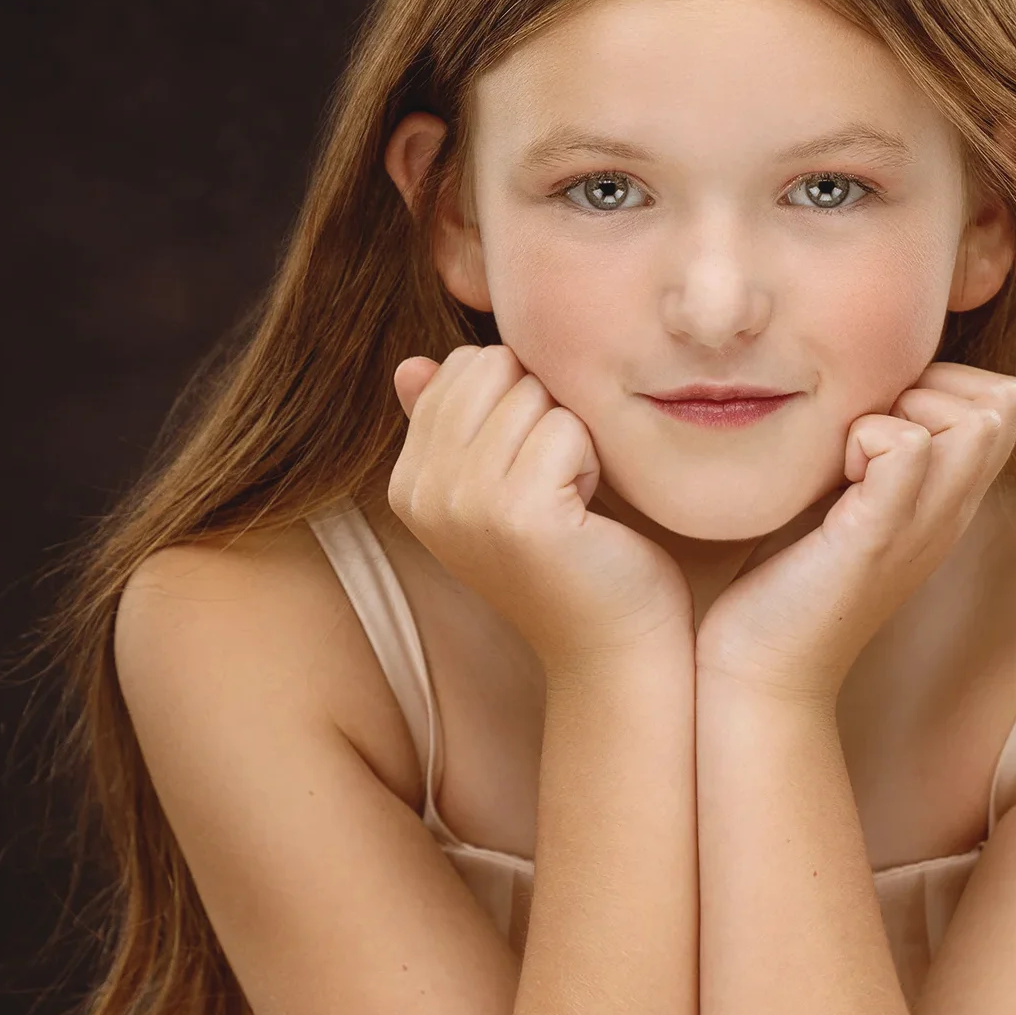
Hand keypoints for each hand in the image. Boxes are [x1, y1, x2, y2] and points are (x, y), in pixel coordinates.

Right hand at [389, 346, 690, 673]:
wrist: (608, 651)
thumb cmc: (569, 560)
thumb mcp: (497, 485)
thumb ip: (453, 424)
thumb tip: (410, 363)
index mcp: (407, 483)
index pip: (461, 368)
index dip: (517, 403)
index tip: (529, 473)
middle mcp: (422, 492)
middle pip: (496, 369)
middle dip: (543, 412)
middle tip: (553, 486)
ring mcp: (464, 503)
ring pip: (534, 394)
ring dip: (572, 439)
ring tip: (569, 503)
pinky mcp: (518, 513)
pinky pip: (567, 428)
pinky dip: (592, 462)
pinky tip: (585, 516)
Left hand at [696, 363, 1015, 700]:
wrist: (766, 671)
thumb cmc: (791, 582)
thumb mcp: (849, 502)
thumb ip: (873, 452)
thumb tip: (868, 390)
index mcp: (948, 500)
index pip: (1004, 401)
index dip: (948, 381)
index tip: (882, 415)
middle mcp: (950, 511)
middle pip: (1004, 402)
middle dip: (934, 385)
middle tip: (865, 430)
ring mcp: (921, 526)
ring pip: (974, 419)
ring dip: (905, 409)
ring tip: (851, 454)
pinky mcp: (875, 537)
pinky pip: (906, 449)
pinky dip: (866, 439)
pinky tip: (833, 476)